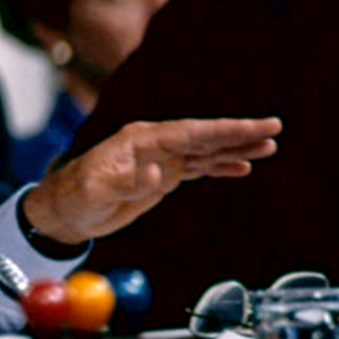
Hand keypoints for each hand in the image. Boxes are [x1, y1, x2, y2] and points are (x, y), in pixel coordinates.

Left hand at [24, 117, 281, 243]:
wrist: (64, 212)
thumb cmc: (74, 196)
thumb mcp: (96, 191)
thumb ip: (126, 182)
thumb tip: (155, 172)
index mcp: (139, 139)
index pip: (189, 132)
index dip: (223, 129)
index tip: (253, 126)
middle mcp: (153, 144)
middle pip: (203, 136)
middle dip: (238, 132)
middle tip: (273, 127)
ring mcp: (160, 160)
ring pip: (204, 152)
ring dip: (235, 149)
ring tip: (268, 146)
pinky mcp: (162, 177)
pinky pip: (197, 169)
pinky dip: (220, 167)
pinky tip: (242, 167)